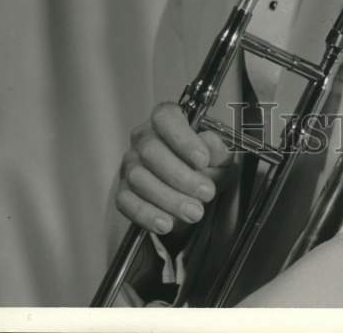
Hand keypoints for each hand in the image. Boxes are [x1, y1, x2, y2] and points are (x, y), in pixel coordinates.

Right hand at [116, 102, 233, 236]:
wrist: (192, 192)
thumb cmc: (203, 166)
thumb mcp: (219, 156)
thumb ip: (217, 149)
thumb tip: (210, 144)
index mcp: (166, 119)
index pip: (165, 118)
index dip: (183, 139)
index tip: (203, 160)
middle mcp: (144, 138)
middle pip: (151, 151)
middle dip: (181, 176)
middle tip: (206, 193)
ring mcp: (130, 164)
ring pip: (139, 178)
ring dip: (169, 198)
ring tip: (194, 212)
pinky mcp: (123, 190)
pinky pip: (126, 201)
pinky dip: (147, 214)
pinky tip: (166, 223)